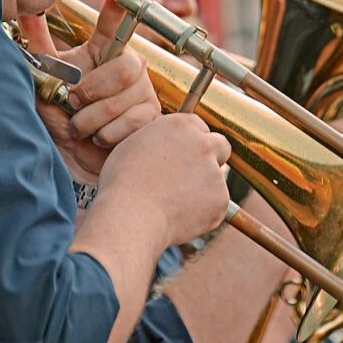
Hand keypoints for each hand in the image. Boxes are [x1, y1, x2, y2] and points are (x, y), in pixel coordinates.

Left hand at [18, 0, 160, 180]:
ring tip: (81, 126)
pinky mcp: (150, 119)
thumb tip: (26, 8)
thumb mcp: (44, 79)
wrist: (72, 160)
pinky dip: (105, 135)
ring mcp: (143, 92)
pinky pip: (130, 121)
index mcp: (103, 51)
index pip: (118, 17)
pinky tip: (98, 139)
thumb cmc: (60, 118)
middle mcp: (129, 66)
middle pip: (126, 65)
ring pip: (124, 97)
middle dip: (93, 89)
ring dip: (91, 118)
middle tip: (74, 102)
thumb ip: (39, 45)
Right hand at [98, 112, 230, 245]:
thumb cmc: (122, 184)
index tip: (185, 153)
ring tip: (173, 202)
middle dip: (212, 157)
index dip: (192, 141)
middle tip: (195, 175)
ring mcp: (214, 172)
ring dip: (203, 188)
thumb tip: (163, 143)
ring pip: (215, 179)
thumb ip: (157, 139)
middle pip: (220, 146)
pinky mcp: (220, 199)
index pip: (198, 126)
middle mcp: (202, 144)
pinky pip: (215, 205)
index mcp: (180, 126)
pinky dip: (203, 211)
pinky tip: (179, 215)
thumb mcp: (132, 145)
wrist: (131, 216)